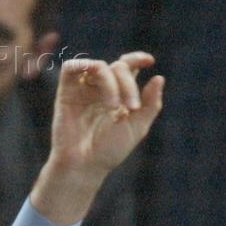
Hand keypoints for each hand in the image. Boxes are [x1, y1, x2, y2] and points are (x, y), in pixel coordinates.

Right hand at [31, 52, 163, 224]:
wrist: (84, 166)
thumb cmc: (109, 151)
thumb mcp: (137, 128)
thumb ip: (150, 105)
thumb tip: (159, 77)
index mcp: (117, 96)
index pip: (127, 67)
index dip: (137, 59)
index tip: (150, 61)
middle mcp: (100, 89)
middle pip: (118, 67)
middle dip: (129, 84)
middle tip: (132, 107)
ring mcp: (83, 89)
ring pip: (100, 66)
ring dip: (112, 81)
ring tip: (115, 105)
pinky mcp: (66, 91)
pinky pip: (72, 67)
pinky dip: (86, 67)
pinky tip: (98, 86)